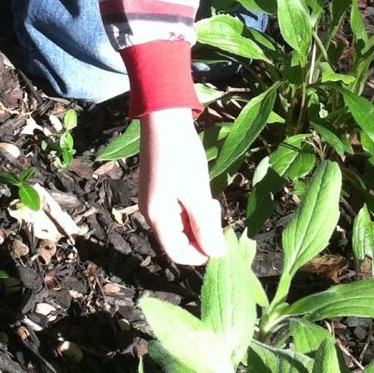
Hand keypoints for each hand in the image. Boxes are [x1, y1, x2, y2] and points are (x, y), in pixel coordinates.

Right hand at [138, 108, 223, 267]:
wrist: (164, 118)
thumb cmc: (181, 155)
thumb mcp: (197, 193)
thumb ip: (206, 226)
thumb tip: (215, 254)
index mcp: (157, 217)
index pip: (178, 253)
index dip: (201, 254)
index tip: (221, 240)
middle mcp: (152, 212)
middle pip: (179, 239)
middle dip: (202, 233)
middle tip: (216, 209)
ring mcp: (155, 199)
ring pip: (180, 223)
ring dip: (198, 218)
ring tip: (210, 198)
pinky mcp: (160, 187)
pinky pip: (178, 208)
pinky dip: (192, 206)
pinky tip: (201, 190)